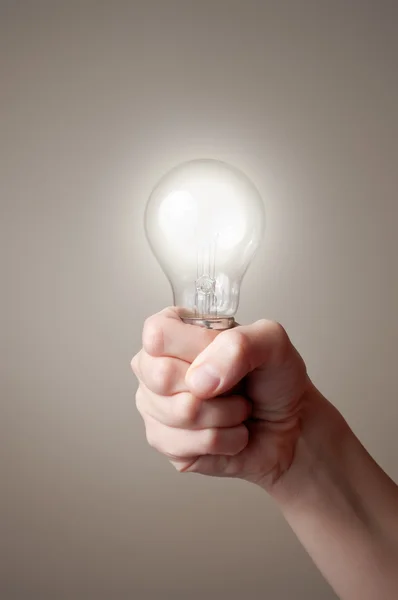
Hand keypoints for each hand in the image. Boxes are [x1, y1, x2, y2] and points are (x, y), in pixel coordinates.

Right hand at [131, 307, 308, 488]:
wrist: (292, 426)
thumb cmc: (276, 380)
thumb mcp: (272, 343)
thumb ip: (239, 344)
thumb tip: (199, 380)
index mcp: (173, 333)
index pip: (157, 334)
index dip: (195, 347)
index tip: (223, 354)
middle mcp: (155, 368)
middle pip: (162, 376)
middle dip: (215, 386)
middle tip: (233, 385)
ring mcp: (155, 408)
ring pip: (180, 413)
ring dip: (225, 414)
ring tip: (235, 408)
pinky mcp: (165, 444)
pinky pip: (186, 445)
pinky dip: (223, 440)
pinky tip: (230, 431)